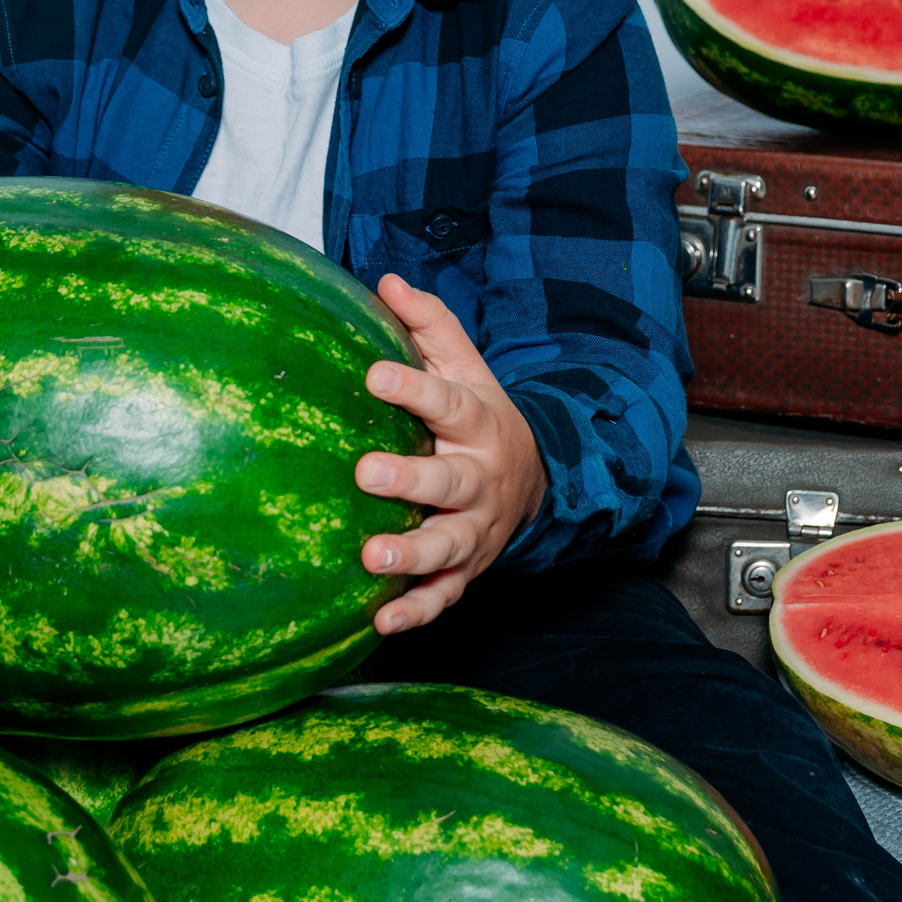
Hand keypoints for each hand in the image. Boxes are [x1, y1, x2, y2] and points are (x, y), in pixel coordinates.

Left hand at [354, 274, 547, 634]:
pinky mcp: (467, 569)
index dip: (412, 387)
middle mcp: (479, 479)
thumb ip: (428, 327)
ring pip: (449, 545)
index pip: (446, 402)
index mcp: (477, 423)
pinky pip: (444, 595)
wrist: (533, 481)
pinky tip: (381, 622)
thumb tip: (386, 280)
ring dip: (412, 554)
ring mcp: (476, 529)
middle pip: (449, 482)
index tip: (373, 375)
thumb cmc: (478, 419)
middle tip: (367, 474)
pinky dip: (416, 612)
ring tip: (372, 557)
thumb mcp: (466, 368)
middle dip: (411, 480)